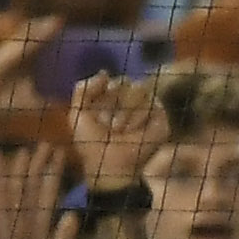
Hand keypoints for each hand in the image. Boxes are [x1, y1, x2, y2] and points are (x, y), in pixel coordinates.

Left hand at [63, 72, 164, 191]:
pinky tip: (134, 133)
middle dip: (112, 105)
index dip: (103, 97)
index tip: (97, 117)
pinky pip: (151, 104)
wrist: (110, 166)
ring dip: (124, 114)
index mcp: (112, 97)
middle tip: (109, 127)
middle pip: (126, 82)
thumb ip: (83, 89)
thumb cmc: (92, 144)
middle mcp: (131, 99)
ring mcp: (148, 106)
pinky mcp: (161, 117)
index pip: (112, 80)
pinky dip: (138, 120)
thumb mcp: (77, 114)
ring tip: (120, 132)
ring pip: (139, 89)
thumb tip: (105, 72)